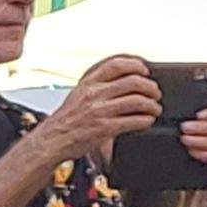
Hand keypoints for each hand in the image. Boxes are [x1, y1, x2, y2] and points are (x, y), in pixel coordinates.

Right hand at [44, 58, 162, 156]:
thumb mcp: (78, 95)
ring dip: (152, 105)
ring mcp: (99, 111)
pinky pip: (134, 121)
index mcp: (88, 84)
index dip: (136, 65)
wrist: (51, 141)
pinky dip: (146, 120)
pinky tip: (147, 121)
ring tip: (154, 109)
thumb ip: (97, 86)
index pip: (117, 65)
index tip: (145, 70)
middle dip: (151, 87)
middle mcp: (94, 94)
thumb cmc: (65, 121)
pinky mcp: (104, 128)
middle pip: (133, 81)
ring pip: (138, 101)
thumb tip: (124, 81)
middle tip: (155, 93)